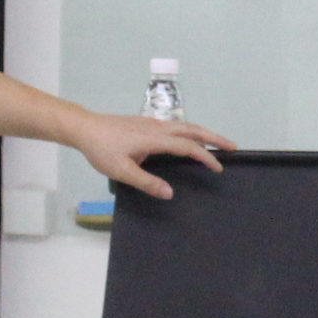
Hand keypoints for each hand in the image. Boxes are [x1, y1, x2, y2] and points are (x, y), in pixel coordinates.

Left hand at [74, 113, 234, 199]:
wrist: (85, 128)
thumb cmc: (102, 150)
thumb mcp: (122, 171)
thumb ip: (147, 182)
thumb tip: (170, 193)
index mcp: (154, 139)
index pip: (187, 147)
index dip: (205, 157)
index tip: (219, 168)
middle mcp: (158, 127)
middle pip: (192, 129)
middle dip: (214, 137)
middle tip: (232, 146)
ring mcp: (152, 123)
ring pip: (184, 125)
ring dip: (203, 133)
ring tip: (216, 142)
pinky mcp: (146, 123)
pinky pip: (175, 126)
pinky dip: (190, 131)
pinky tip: (188, 139)